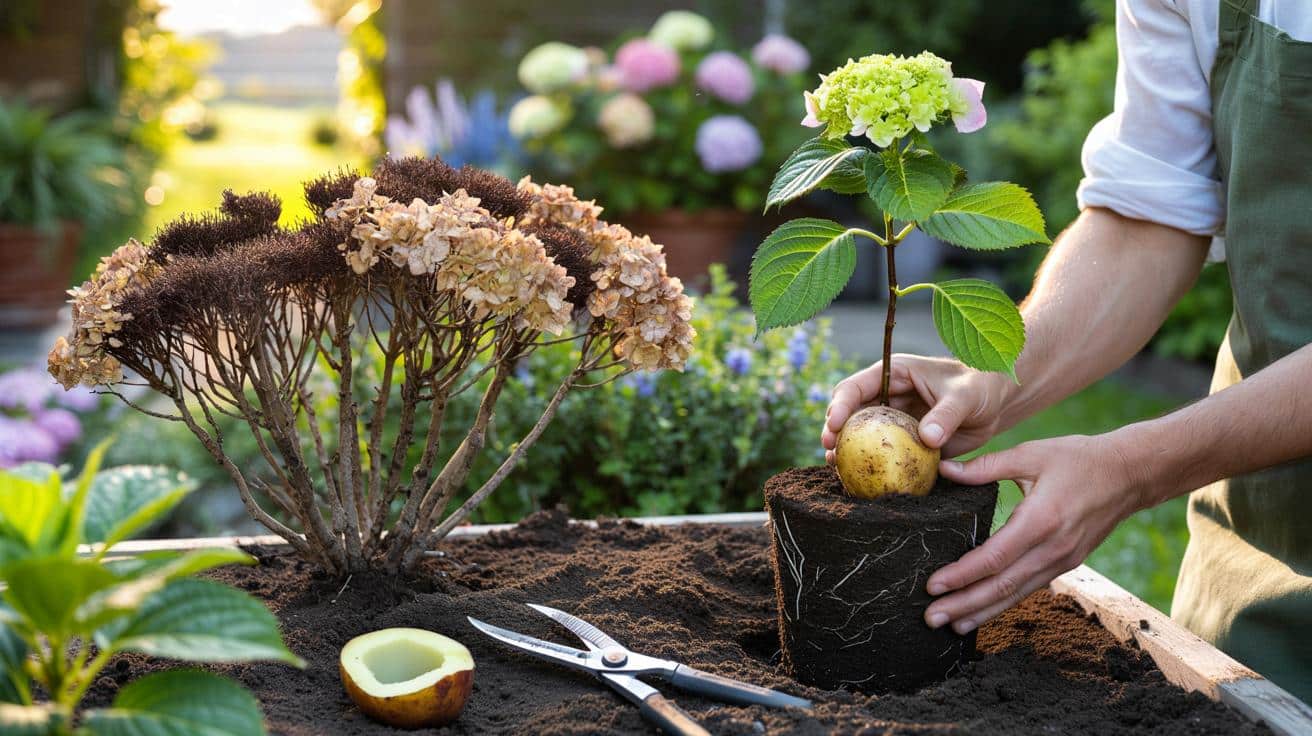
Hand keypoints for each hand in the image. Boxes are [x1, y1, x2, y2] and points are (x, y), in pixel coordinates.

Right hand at [822, 354, 1012, 460]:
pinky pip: (882, 454)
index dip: (841, 404)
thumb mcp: (965, 397)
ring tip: (835, 466)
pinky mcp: (903, 442)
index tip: (835, 424)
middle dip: (834, 430)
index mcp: (893, 375)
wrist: (994, 404)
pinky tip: (859, 481)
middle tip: (830, 449)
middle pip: (850, 412)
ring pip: (860, 435)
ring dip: (845, 451)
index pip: (857, 386)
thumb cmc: (980, 388)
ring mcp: (892, 421)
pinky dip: (869, 466)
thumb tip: (927, 439)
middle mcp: (887, 396)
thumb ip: (946, 415)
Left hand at [923, 433, 1146, 632]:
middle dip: (964, 604)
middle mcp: (1052, 549)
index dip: (962, 575)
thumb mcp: (1031, 454)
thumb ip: (986, 465)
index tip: (932, 586)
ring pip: (1016, 594)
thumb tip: (944, 468)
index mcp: (1041, 520)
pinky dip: (1003, 603)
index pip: (994, 557)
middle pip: (1002, 585)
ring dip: (981, 612)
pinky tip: (983, 611)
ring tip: (951, 625)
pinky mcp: (1066, 564)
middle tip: (931, 619)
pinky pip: (1029, 588)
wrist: (1130, 474)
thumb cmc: (1079, 458)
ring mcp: (1061, 561)